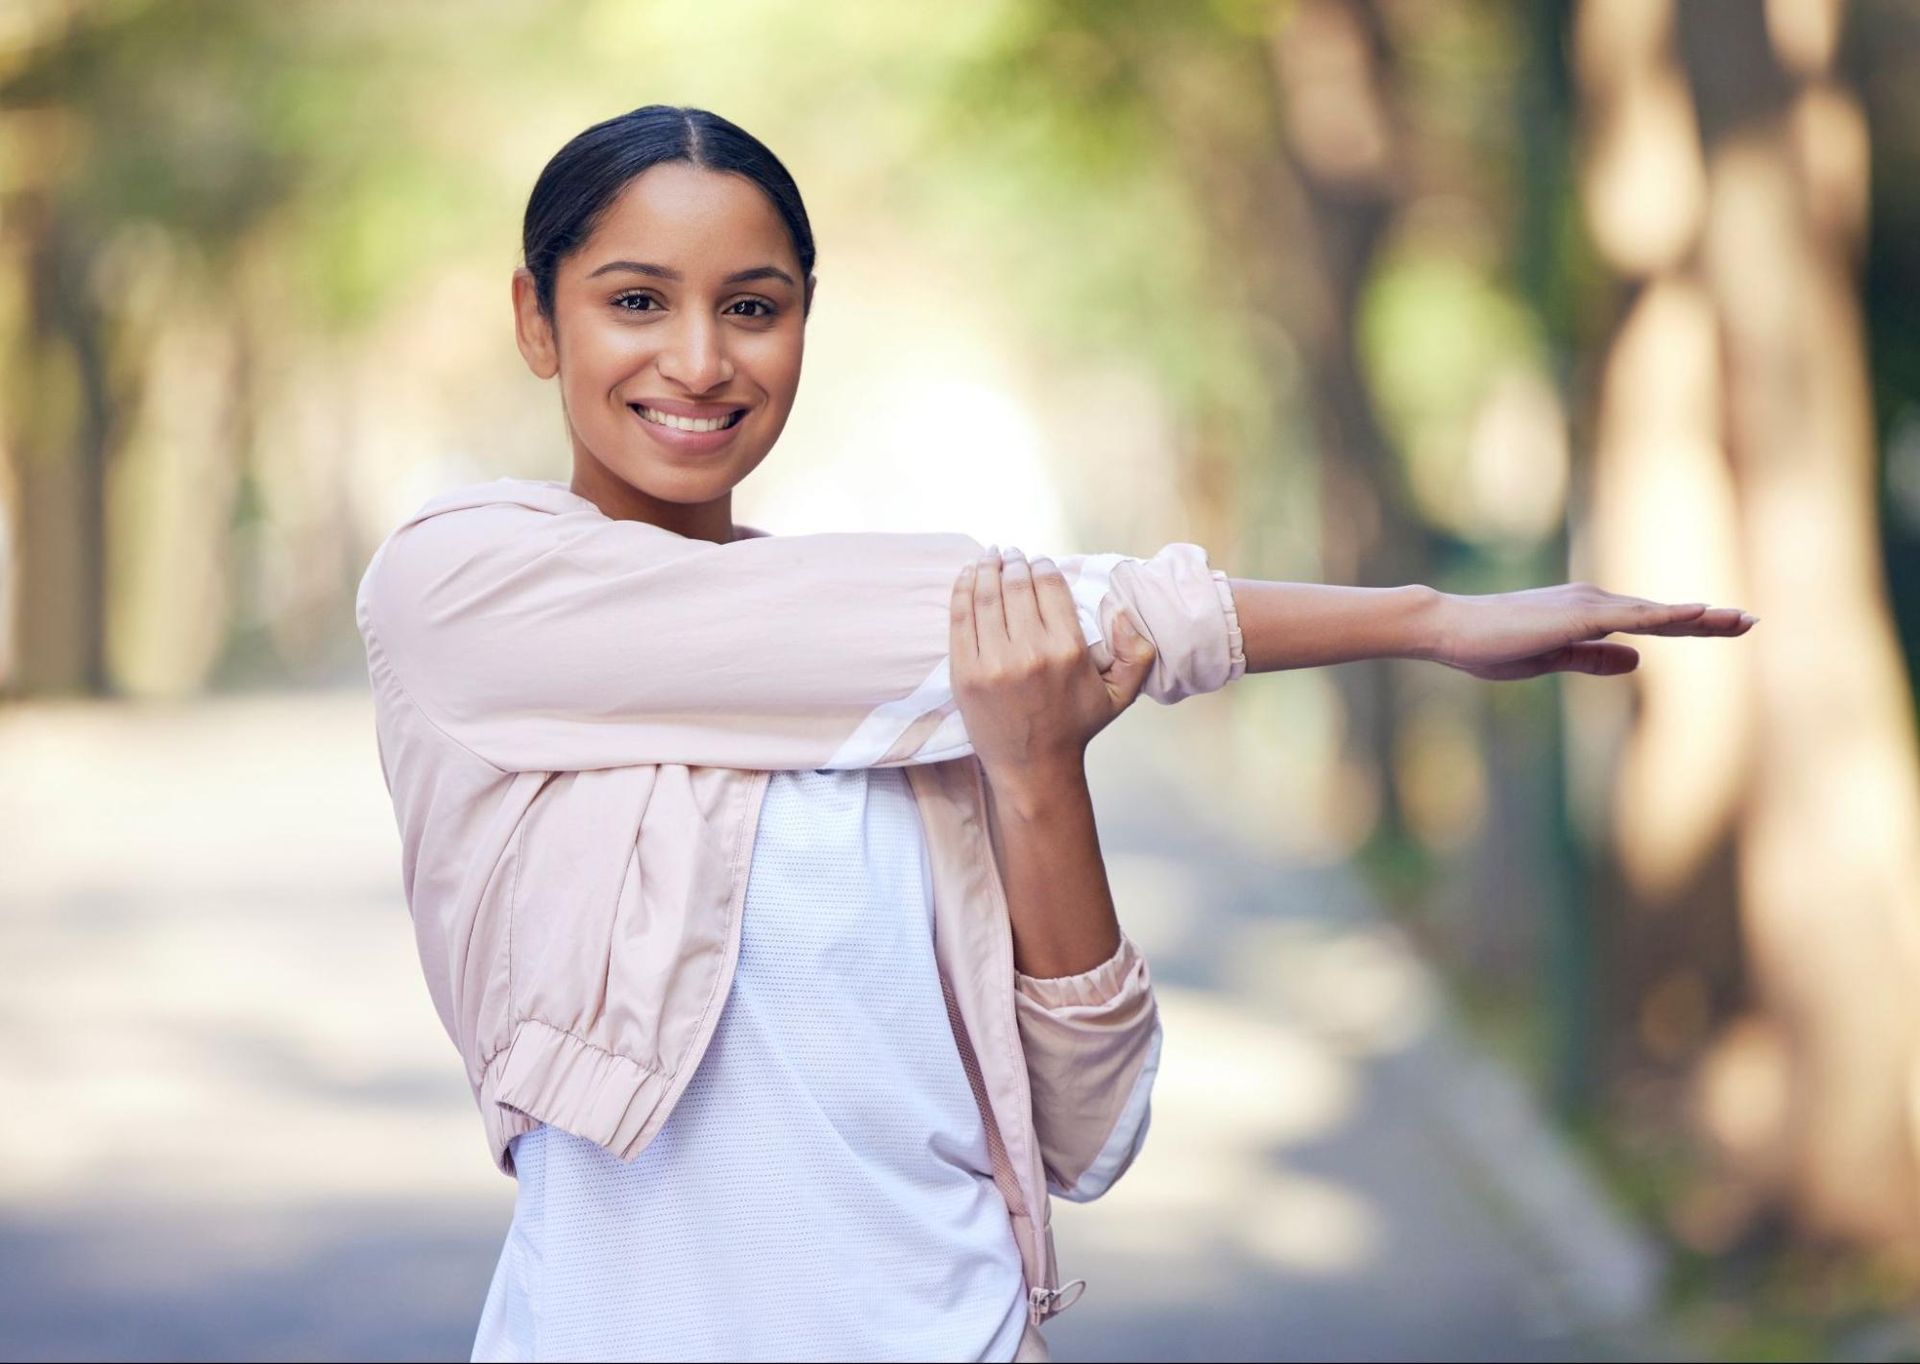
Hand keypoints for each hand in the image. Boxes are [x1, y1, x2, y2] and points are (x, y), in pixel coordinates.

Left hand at [950, 545, 1157, 779]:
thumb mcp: (1120, 694)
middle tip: (1011, 553)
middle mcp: (1030, 652)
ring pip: (986, 597)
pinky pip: (961, 619)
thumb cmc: (1074, 727)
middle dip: (1014, 563)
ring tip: (989, 557)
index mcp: (1067, 651)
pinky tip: (966, 575)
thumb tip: (1121, 612)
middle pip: (1017, 586)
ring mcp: (993, 662)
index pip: (1050, 588)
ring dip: (986, 569)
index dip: (1043, 567)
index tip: (1039, 562)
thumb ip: (1136, 654)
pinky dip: (962, 590)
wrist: (1033, 767)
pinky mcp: (965, 672)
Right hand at [1424, 583, 1756, 679]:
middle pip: (1663, 614)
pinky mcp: (1580, 614)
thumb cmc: (1488, 646)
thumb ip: (1592, 659)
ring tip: (1740, 621)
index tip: (1727, 626)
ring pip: (1656, 612)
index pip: (1649, 623)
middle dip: (1709, 620)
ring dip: (1700, 617)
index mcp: (1586, 615)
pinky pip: (1635, 617)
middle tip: (1751, 622)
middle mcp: (1594, 602)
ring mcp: (1588, 605)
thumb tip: (1636, 662)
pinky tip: (1699, 615)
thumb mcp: (1549, 658)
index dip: (1689, 626)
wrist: (1449, 628)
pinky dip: (1669, 616)